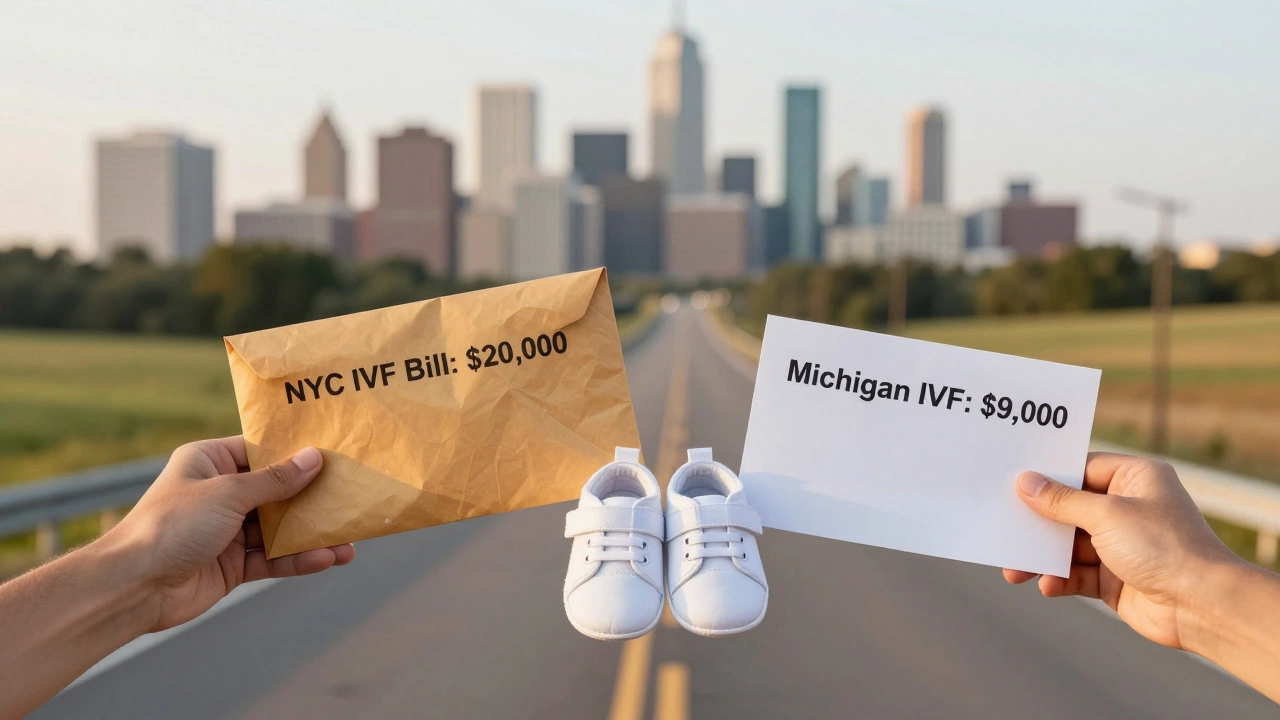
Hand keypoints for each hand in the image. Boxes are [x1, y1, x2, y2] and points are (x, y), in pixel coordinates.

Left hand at [104, 436, 355, 631]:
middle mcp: (219, 493)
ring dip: (311, 534)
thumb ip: (275, 480)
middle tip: (350, 497)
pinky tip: (327, 558)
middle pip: (276, 491)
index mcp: (209, 462)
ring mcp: (226, 530)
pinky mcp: (231, 564)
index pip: (260, 450)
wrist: (132, 586)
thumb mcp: (228, 493)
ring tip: (349, 539)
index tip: (333, 452)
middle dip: (311, 498)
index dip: (294, 452)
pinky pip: (272, 558)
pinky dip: (298, 559)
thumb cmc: (172, 525)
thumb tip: (314, 458)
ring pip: (278, 528)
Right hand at [1003, 452, 1241, 650]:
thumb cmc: (1165, 547)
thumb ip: (1062, 500)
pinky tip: (1047, 586)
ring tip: (1016, 571)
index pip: (1082, 468)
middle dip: (1038, 523)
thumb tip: (1025, 482)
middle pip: (1069, 509)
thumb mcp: (1106, 514)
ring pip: (1068, 545)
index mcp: (1135, 478)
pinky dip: (1059, 580)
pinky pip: (1076, 574)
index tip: (1013, 481)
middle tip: (1006, 528)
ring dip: (1043, 557)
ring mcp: (1121, 544)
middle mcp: (1128, 508)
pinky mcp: (1115, 577)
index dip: (1048, 475)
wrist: (1203, 606)